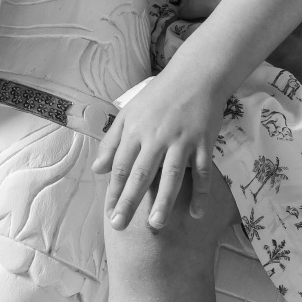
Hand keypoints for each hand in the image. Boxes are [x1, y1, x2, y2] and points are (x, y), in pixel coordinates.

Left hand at [93, 64, 222, 230]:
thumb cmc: (159, 95)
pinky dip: (201, 193)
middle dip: (130, 201)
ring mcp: (182, 140)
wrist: (196, 75)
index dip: (114, 191)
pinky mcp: (204, 142)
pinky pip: (202, 172)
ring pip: (171, 175)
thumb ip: (112, 141)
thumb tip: (97, 170)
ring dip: (164, 201)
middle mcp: (157, 136)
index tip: (109, 214)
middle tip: (120, 226)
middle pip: (141, 173)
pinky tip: (196, 214)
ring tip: (156, 225)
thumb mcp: (130, 113)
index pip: (121, 165)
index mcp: (136, 130)